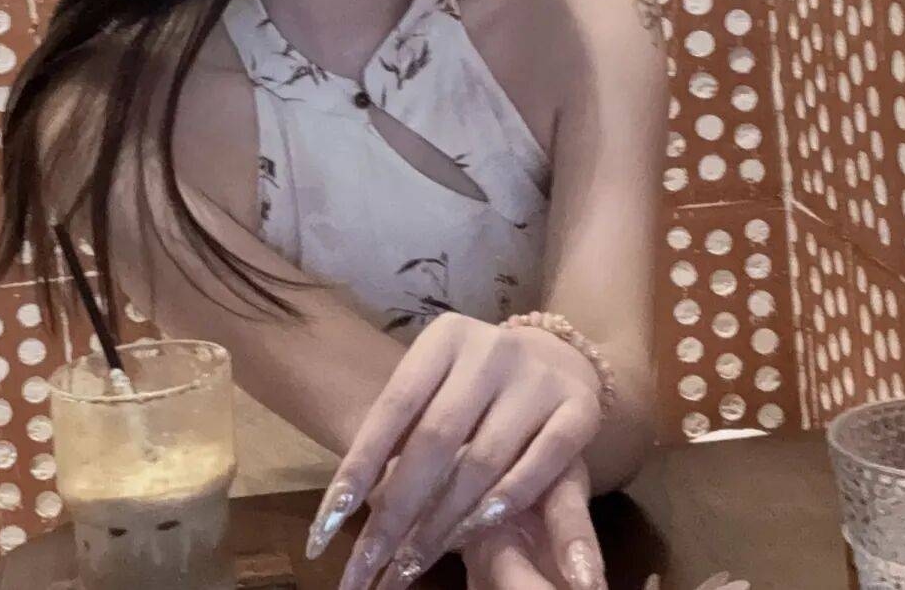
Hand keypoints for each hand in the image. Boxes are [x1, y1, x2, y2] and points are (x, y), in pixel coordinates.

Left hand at [304, 312, 602, 589]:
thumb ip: (402, 432)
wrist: (557, 357)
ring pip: (483, 460)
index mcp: (444, 337)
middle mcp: (491, 350)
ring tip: (409, 564)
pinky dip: (506, 502)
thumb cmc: (475, 384)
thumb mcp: (435, 387)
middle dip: (396, 511)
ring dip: (442, 522)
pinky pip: (541, 466)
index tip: (325, 528)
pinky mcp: (579, 408)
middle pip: (435, 439)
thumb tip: (347, 502)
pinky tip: (476, 532)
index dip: (358, 468)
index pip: (393, 407)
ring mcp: (538, 377)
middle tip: (367, 566)